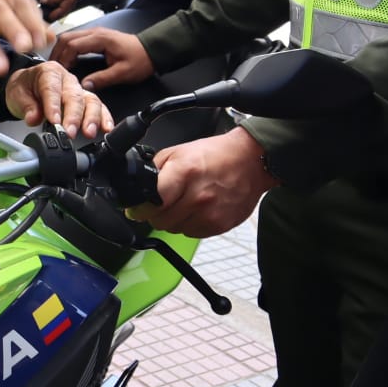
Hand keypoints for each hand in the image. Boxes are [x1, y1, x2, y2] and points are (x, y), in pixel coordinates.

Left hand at [4, 61, 112, 137]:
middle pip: (73, 96)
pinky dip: (104, 118)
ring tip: (88, 132)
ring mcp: (78, 89)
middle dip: (73, 116)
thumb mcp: (16, 95)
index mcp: (48, 72)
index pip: (52, 89)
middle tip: (69, 132)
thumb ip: (26, 106)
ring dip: (91, 118)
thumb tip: (33, 117)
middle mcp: (66, 79)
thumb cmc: (24, 88)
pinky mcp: (86, 100)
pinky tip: (106, 128)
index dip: (54, 106)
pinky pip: (99, 107)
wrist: (26, 87)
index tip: (54, 121)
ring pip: (90, 101)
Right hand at [51, 28, 156, 89]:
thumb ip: (102, 79)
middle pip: (67, 37)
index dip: (63, 57)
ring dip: (62, 50)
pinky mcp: (97, 37)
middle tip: (54, 67)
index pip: (72, 45)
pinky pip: (76, 39)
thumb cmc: (140, 60)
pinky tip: (70, 60)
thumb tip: (84, 85)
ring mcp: (95, 33)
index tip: (61, 70)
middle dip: (57, 52)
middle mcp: (95, 33)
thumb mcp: (123, 73)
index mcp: (100, 39)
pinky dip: (69, 49)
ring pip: (70, 37)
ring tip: (60, 65)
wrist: (153, 50)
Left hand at [129, 128, 276, 236]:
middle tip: (162, 204)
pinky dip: (189, 225)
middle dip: (156, 214)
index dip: (141, 208)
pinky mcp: (220, 225)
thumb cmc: (214, 155)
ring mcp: (210, 214)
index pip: (152, 203)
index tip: (137, 209)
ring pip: (175, 230)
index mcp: (184, 173)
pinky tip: (196, 210)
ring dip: (173, 220)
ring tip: (183, 204)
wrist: (250, 161)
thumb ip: (155, 170)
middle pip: (161, 221)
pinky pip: (193, 234)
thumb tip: (139, 189)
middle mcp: (198, 197)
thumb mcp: (177, 152)